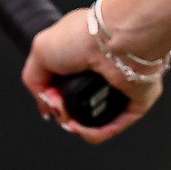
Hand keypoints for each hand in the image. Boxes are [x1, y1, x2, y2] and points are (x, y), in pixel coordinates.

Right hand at [20, 8, 159, 143]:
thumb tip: (45, 102)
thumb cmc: (83, 37)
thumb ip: (35, 78)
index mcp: (85, 51)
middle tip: (59, 109)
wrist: (115, 42)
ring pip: (98, 117)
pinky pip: (117, 124)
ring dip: (80, 127)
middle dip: (65, 114)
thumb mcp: (40, 50)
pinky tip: (83, 129)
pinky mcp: (136, 99)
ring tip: (71, 122)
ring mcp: (121, 85)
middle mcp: (104, 68)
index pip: (66, 82)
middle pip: (80, 103)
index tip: (49, 101)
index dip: (53, 97)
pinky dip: (98, 132)